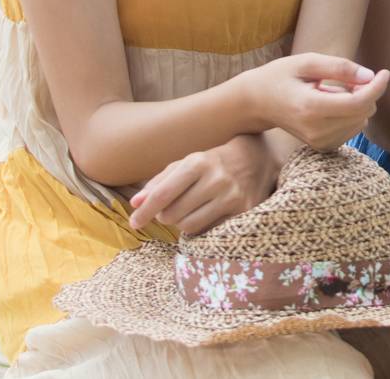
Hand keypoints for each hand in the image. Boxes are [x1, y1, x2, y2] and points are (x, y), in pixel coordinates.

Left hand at [128, 133, 285, 233]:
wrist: (255, 159)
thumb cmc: (211, 163)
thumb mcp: (185, 164)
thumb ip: (158, 182)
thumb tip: (135, 204)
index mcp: (198, 163)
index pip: (163, 194)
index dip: (144, 212)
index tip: (134, 222)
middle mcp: (216, 179)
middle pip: (173, 214)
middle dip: (164, 216)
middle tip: (169, 210)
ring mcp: (232, 196)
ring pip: (189, 226)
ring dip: (181, 224)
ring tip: (187, 212)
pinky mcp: (243, 211)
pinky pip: (208, 231)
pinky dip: (199, 227)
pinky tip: (204, 215)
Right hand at [243, 53, 389, 150]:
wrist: (256, 103)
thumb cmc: (280, 76)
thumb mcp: (306, 62)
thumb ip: (339, 67)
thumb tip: (370, 76)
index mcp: (310, 108)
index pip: (358, 103)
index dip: (377, 87)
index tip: (384, 72)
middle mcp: (316, 130)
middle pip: (363, 112)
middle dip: (365, 92)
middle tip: (344, 78)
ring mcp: (319, 142)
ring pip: (361, 121)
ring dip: (356, 102)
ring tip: (328, 92)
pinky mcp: (322, 146)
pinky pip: (353, 129)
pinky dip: (350, 114)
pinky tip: (330, 105)